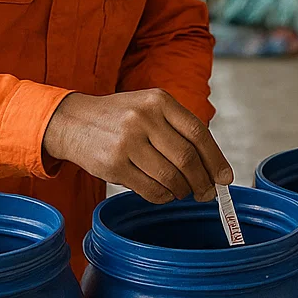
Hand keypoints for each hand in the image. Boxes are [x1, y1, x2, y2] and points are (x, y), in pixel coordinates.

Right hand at [42, 89, 230, 203]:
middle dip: (203, 181)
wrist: (71, 121)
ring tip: (183, 192)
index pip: (198, 133)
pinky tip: (165, 194)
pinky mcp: (113, 165)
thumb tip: (212, 166)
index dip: (216, 159)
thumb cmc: (119, 117)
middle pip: (186, 158)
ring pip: (170, 177)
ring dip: (182, 190)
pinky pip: (150, 189)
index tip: (225, 177)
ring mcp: (127, 142)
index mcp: (159, 101)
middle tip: (207, 193)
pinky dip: (163, 196)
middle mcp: (143, 118)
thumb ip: (178, 129)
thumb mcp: (149, 107)